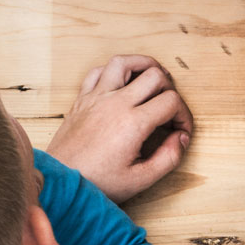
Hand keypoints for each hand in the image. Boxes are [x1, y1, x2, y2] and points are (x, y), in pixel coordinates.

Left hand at [46, 55, 192, 203]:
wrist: (60, 182)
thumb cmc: (97, 183)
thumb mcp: (141, 180)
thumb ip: (169, 158)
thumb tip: (182, 137)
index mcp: (132, 124)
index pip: (171, 102)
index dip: (184, 115)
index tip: (180, 130)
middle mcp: (115, 104)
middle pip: (155, 75)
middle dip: (171, 89)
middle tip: (169, 108)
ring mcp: (96, 98)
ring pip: (124, 62)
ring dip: (143, 65)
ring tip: (153, 79)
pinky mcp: (82, 99)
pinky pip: (98, 71)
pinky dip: (113, 71)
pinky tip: (122, 83)